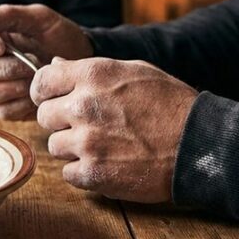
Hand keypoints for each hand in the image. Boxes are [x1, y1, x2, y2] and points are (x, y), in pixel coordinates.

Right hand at [0, 4, 92, 120]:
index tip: (0, 45)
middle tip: (31, 62)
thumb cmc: (59, 35)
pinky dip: (22, 102)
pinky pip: (4, 110)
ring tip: (37, 75)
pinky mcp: (9, 108)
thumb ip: (10, 16)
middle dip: (3, 66)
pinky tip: (38, 92)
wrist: (81, 59)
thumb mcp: (40, 19)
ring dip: (13, 84)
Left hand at [31, 57, 197, 201]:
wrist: (197, 144)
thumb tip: (54, 65)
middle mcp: (83, 105)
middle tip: (88, 125)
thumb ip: (90, 70)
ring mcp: (86, 141)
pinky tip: (108, 163)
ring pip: (54, 146)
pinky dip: (84, 172)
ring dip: (73, 148)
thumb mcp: (133, 71)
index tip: (55, 100)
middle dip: (61, 121)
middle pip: (44, 116)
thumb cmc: (170, 104)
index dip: (46, 92)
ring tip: (104, 145)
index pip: (41, 81)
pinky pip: (68, 173)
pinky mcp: (93, 173)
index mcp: (92, 75)